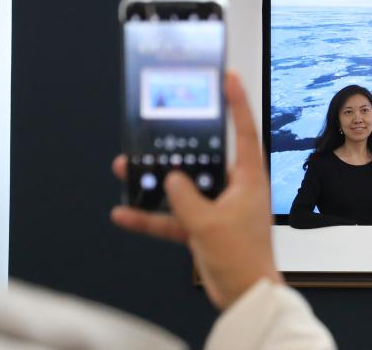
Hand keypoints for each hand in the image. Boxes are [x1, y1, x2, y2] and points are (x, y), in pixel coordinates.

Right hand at [111, 71, 282, 308]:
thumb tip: (171, 178)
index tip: (227, 76)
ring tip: (126, 168)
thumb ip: (185, 198)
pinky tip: (123, 215)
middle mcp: (234, 187)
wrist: (245, 296)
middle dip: (175, 146)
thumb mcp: (209, 223)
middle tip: (154, 127)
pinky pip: (172, 218)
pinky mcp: (203, 228)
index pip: (243, 130)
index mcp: (247, 177)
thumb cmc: (243, 257)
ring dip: (154, 182)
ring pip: (182, 187)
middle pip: (203, 158)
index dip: (236, 102)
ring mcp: (217, 207)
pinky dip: (151, 217)